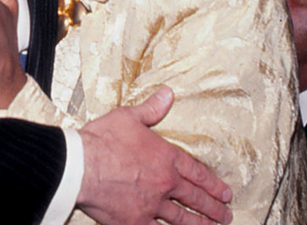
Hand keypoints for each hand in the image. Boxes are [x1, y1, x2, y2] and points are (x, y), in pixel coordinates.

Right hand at [78, 87, 232, 224]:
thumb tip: (168, 95)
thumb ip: (151, 109)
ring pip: (182, 219)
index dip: (213, 184)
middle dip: (213, 207)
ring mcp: (152, 204)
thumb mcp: (128, 116)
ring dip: (201, 224)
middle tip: (225, 214)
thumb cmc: (103, 139)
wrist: (81, 164)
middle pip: (195, 198)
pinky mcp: (137, 221)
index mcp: (165, 156)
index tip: (225, 192)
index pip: (196, 172)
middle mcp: (164, 182)